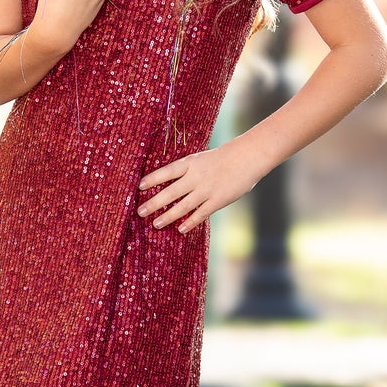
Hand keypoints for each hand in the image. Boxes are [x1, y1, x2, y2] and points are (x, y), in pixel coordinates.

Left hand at [137, 142, 266, 233]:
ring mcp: (206, 189)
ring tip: (156, 224)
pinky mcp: (217, 200)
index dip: (152, 179)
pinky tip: (181, 229)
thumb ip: (188, 171)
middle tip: (140, 211)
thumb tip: (170, 185)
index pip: (166, 171)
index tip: (139, 187)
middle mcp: (196, 176)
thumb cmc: (223, 158)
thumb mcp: (201, 159)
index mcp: (190, 163)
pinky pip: (201, 214)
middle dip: (154, 203)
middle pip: (170, 192)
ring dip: (168, 216)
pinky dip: (190, 222)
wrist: (247, 158)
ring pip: (183, 206)